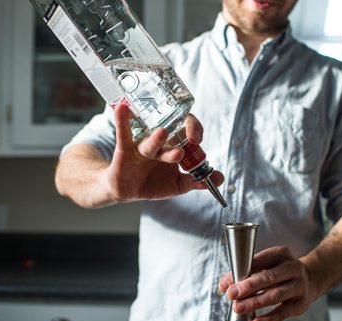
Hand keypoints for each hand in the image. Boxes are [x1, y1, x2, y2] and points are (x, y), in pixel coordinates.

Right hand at [104, 103, 223, 201]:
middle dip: (181, 134)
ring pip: (151, 143)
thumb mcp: (178, 184)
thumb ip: (197, 180)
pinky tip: (122, 108)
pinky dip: (122, 121)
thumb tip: (219, 178)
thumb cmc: (153, 182)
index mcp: (173, 144)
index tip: (197, 140)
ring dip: (156, 139)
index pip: (186, 129)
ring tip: (162, 133)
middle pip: (172, 131)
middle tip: (191, 139)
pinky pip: (123, 134)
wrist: (127, 191)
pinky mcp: (124, 149)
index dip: (194, 130)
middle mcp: (160, 141)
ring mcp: (142, 144)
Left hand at [218, 246, 313, 320]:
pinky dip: (268, 319)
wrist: (312, 279)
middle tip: (231, 295)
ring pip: (275, 295)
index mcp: (280, 253)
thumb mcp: (267, 265)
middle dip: (248, 287)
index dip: (241, 272)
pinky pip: (283, 312)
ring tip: (238, 308)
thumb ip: (245, 273)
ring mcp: (299, 285)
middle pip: (268, 278)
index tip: (227, 284)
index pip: (259, 261)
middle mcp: (292, 267)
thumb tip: (224, 285)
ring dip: (255, 303)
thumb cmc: (281, 271)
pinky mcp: (301, 303)